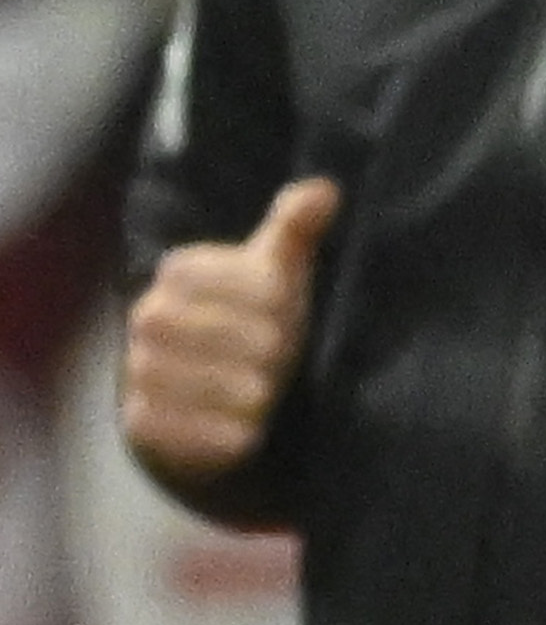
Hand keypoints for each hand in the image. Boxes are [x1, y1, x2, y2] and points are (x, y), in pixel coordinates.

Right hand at [120, 176, 336, 491]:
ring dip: (235, 390)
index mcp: (179, 274)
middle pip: (199, 328)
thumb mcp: (279, 280)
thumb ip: (295, 234)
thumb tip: (326, 189)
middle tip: (280, 359)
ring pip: (184, 379)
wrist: (222, 401)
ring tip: (266, 395)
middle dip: (249, 346)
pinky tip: (248, 432)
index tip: (286, 312)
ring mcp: (140, 369)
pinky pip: (172, 428)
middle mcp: (148, 317)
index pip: (216, 275)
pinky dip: (216, 435)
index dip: (260, 296)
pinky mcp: (141, 422)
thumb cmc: (258, 328)